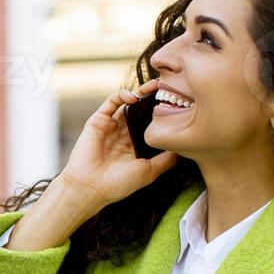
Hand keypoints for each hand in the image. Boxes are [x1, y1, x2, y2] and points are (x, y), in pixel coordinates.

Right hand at [54, 78, 180, 209]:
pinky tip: (134, 96)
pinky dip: (123, 95)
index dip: (163, 113)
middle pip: (142, 110)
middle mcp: (124, 133)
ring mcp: (111, 126)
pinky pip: (111, 102)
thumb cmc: (117, 184)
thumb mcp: (148, 172)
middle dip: (155, 98)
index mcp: (135, 145)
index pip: (152, 123)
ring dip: (141, 92)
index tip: (178, 105)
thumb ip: (166, 160)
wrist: (89, 187)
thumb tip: (184, 149)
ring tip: (155, 87)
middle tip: (170, 88)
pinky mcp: (98, 120)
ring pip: (128, 102)